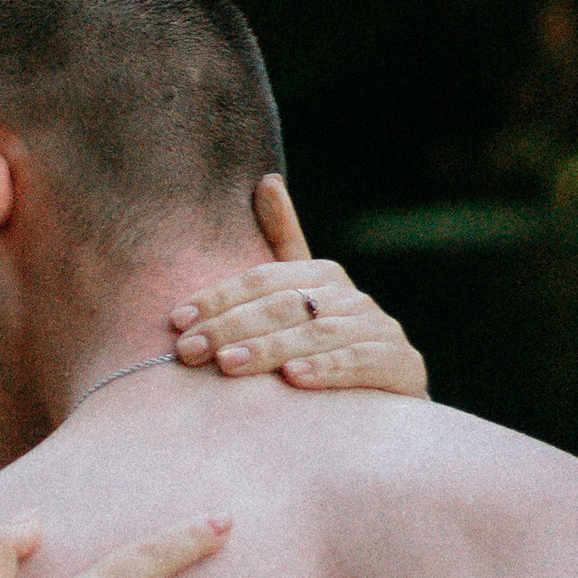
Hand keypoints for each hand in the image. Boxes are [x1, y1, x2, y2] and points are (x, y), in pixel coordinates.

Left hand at [170, 177, 427, 395]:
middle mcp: (350, 296)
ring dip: (268, 348)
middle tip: (190, 350)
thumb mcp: (302, 298)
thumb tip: (268, 179)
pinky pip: (358, 361)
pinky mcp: (400, 363)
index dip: (217, 298)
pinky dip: (325, 368)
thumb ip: (282, 242)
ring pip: (315, 333)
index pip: (261, 280)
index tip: (177, 320)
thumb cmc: (329, 348)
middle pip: (282, 305)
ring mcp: (377, 328)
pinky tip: (293, 378)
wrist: (390, 397)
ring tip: (229, 364)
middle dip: (230, 327)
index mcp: (321, 275)